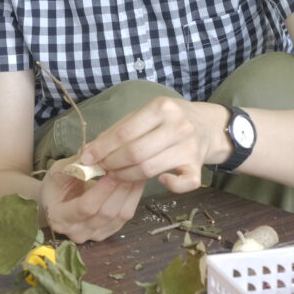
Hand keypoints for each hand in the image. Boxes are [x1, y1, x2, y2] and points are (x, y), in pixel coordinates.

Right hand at [39, 159, 144, 243]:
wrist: (55, 202)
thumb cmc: (54, 185)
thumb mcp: (58, 171)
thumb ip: (74, 164)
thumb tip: (91, 151)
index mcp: (59, 217)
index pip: (85, 207)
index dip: (101, 190)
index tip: (112, 171)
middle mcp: (77, 232)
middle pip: (105, 213)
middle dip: (119, 189)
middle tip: (129, 167)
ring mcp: (94, 235)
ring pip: (119, 217)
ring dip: (130, 193)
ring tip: (136, 172)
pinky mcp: (108, 232)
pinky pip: (125, 218)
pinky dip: (133, 198)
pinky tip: (137, 182)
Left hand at [79, 97, 228, 193]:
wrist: (207, 126)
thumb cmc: (167, 119)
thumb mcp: (144, 115)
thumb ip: (118, 130)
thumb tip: (88, 151)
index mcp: (161, 108)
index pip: (125, 132)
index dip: (102, 148)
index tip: (87, 159)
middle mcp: (178, 126)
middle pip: (135, 153)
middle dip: (112, 164)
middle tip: (102, 168)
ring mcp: (189, 147)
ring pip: (150, 169)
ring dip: (127, 176)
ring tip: (116, 175)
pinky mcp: (198, 167)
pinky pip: (184, 183)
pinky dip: (169, 185)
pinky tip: (159, 180)